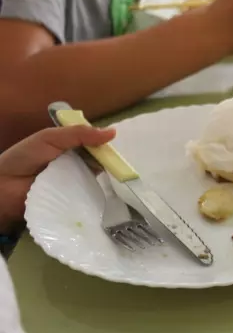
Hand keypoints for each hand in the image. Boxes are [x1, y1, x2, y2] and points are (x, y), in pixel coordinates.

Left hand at [0, 126, 115, 232]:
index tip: (117, 147)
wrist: (2, 187)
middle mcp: (72, 163)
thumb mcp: (50, 138)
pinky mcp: (72, 200)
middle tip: (121, 164)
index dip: (104, 144)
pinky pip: (88, 194)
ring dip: (104, 176)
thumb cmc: (23, 157)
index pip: (92, 143)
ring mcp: (73, 182)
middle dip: (108, 160)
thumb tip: (113, 132)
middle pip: (97, 160)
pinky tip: (107, 191)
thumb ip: (79, 134)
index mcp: (67, 147)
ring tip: (119, 177)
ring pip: (95, 177)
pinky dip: (96, 192)